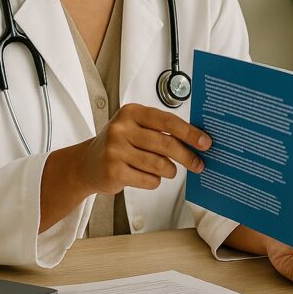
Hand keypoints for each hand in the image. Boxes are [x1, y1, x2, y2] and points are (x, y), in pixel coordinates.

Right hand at [77, 103, 209, 193]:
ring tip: (169, 171)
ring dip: (170, 171)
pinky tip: (149, 177)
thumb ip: (161, 130)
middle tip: (198, 164)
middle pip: (166, 144)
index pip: (167, 121)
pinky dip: (155, 181)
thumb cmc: (119, 144)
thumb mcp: (136, 127)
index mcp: (131, 112)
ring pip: (159, 164)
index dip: (190, 132)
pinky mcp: (113, 171)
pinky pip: (149, 179)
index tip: (205, 142)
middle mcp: (121, 129)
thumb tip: (196, 140)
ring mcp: (115, 150)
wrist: (87, 163)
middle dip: (187, 156)